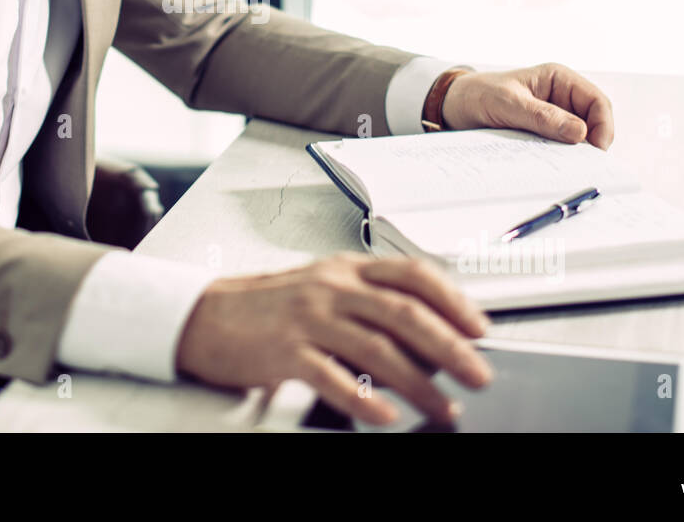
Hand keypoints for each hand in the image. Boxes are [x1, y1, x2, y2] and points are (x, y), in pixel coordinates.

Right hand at [175, 253, 492, 425]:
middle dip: (450, 346)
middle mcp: (331, 287)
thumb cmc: (266, 306)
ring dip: (418, 382)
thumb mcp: (322, 289)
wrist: (204, 315)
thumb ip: (369, 304)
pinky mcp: (284, 350)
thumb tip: (427, 336)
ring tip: (443, 406)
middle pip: (404, 312)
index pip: (413, 274)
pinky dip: (363, 398)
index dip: (453, 300)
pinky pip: (332, 376)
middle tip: (478, 373)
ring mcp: (307, 317)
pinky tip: (384, 414)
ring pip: (377, 347)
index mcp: (346, 268)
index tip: (480, 329)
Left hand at [440, 63, 614, 149]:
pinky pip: (560, 147)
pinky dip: (560, 158)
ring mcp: (554, 116)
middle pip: (593, 123)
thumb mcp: (508, 103)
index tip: (596, 150)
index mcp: (559, 79)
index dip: (603, 126)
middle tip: (582, 165)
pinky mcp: (544, 133)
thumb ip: (542, 116)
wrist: (454, 106)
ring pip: (579, 139)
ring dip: (575, 153)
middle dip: (591, 143)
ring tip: (564, 167)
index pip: (597, 102)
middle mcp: (561, 97)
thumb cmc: (479, 94)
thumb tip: (579, 132)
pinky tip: (551, 166)